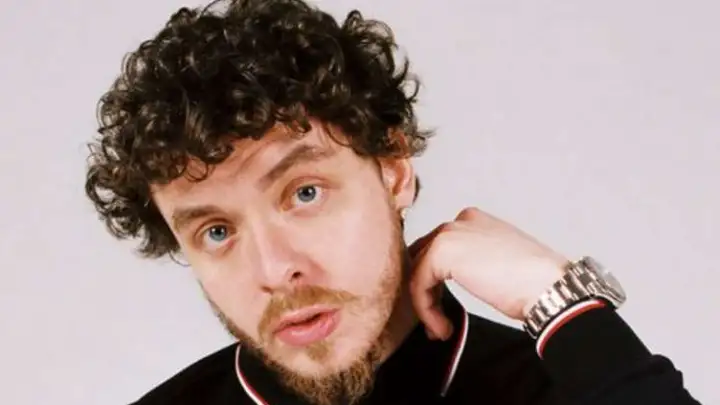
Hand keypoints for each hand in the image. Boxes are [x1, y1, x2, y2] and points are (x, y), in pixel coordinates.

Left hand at [408, 207, 567, 339]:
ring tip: (441, 329)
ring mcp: (449, 233)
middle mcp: (459, 221)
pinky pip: (419, 285)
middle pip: (423, 257)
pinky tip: (442, 327)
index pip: (437, 247)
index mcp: (474, 220)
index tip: (441, 307)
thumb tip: (444, 281)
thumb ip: (470, 263)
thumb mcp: (495, 264)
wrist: (548, 286)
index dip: (434, 280)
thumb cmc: (532, 282)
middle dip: (426, 291)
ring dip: (427, 306)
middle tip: (435, 321)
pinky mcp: (441, 251)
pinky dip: (427, 310)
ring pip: (418, 272)